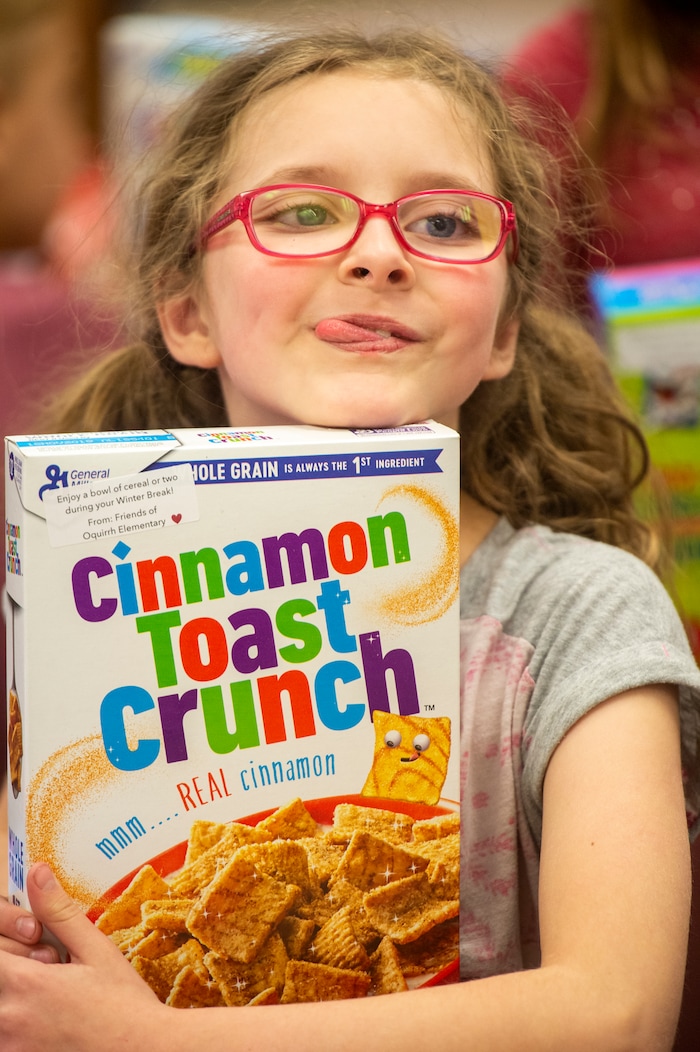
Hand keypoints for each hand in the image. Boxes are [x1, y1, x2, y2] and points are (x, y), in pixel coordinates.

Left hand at [0, 863, 164, 1051]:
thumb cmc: (123, 1004)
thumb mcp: (95, 951)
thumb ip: (58, 913)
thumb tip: (36, 873)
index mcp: (25, 983)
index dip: (5, 941)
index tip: (26, 941)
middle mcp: (7, 1017)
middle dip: (10, 966)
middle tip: (45, 969)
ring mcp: (9, 1046)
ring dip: (12, 997)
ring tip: (48, 1000)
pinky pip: (5, 1034)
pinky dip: (17, 1023)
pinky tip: (48, 1022)